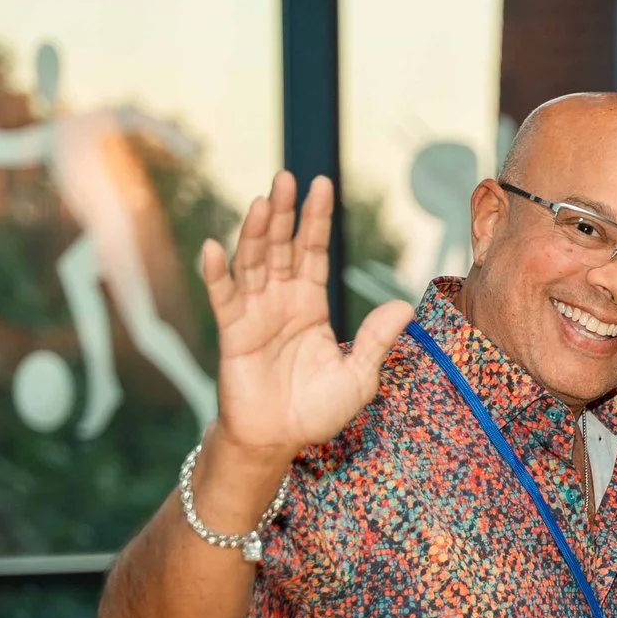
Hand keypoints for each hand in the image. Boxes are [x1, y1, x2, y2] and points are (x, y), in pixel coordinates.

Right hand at [200, 171, 413, 462]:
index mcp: (310, 302)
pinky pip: (223, 298)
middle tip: (286, 177)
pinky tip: (213, 248)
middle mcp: (280, 299)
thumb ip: (375, 339)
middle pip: (281, 246)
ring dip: (253, 232)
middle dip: (284, 213)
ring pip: (253, 262)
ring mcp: (254, 312)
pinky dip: (217, 273)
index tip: (320, 184)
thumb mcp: (358, 375)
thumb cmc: (316, 409)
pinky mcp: (232, 332)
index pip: (314, 251)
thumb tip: (404, 304)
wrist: (278, 440)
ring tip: (260, 201)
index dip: (316, 219)